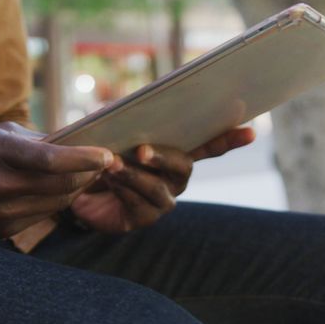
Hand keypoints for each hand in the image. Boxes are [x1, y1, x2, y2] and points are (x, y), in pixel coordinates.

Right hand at [0, 122, 113, 237]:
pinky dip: (56, 204)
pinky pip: (41, 217)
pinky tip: (62, 192)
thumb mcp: (0, 133)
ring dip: (76, 190)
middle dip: (88, 174)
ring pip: (56, 204)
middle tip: (103, 164)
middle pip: (60, 185)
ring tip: (86, 176)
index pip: (51, 160)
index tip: (107, 155)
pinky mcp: (0, 230)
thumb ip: (39, 141)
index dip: (84, 159)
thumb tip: (79, 145)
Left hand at [69, 127, 255, 232]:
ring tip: (113, 165)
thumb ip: (122, 118)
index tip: (251, 132)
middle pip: (183, 167)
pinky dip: (123, 190)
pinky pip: (139, 205)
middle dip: (164, 157)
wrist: (73, 187)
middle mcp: (175, 178)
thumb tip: (125, 105)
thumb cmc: (97, 153)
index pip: (208, 145)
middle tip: (142, 151)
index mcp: (175, 152)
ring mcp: (162, 200)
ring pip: (158, 188)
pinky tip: (109, 179)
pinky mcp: (142, 218)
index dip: (229, 139)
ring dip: (135, 175)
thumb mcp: (108, 129)